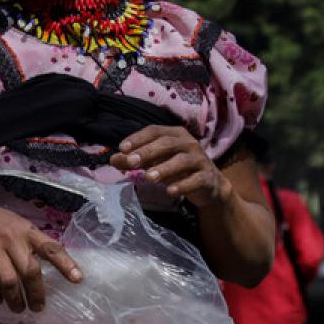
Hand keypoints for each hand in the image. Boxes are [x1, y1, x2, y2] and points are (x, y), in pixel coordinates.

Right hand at [0, 197, 81, 312]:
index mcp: (26, 231)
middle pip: (30, 271)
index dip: (65, 264)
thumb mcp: (17, 225)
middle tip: (37, 308)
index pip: (50, 247)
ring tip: (18, 308)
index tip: (78, 280)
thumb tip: (54, 268)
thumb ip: (32, 243)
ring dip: (15, 300)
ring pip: (9, 280)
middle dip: (36, 294)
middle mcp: (11, 238)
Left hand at [110, 125, 232, 208]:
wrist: (210, 185)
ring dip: (164, 168)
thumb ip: (135, 160)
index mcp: (175, 134)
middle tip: (131, 163)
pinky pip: (195, 180)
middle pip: (167, 143)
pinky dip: (182, 185)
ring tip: (148, 178)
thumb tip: (113, 159)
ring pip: (182, 161)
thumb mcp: (156, 162)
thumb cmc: (178, 169)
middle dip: (147, 152)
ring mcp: (200, 160)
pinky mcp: (207, 177)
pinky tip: (170, 192)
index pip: (154, 131)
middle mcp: (189, 143)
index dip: (138, 138)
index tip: (122, 149)